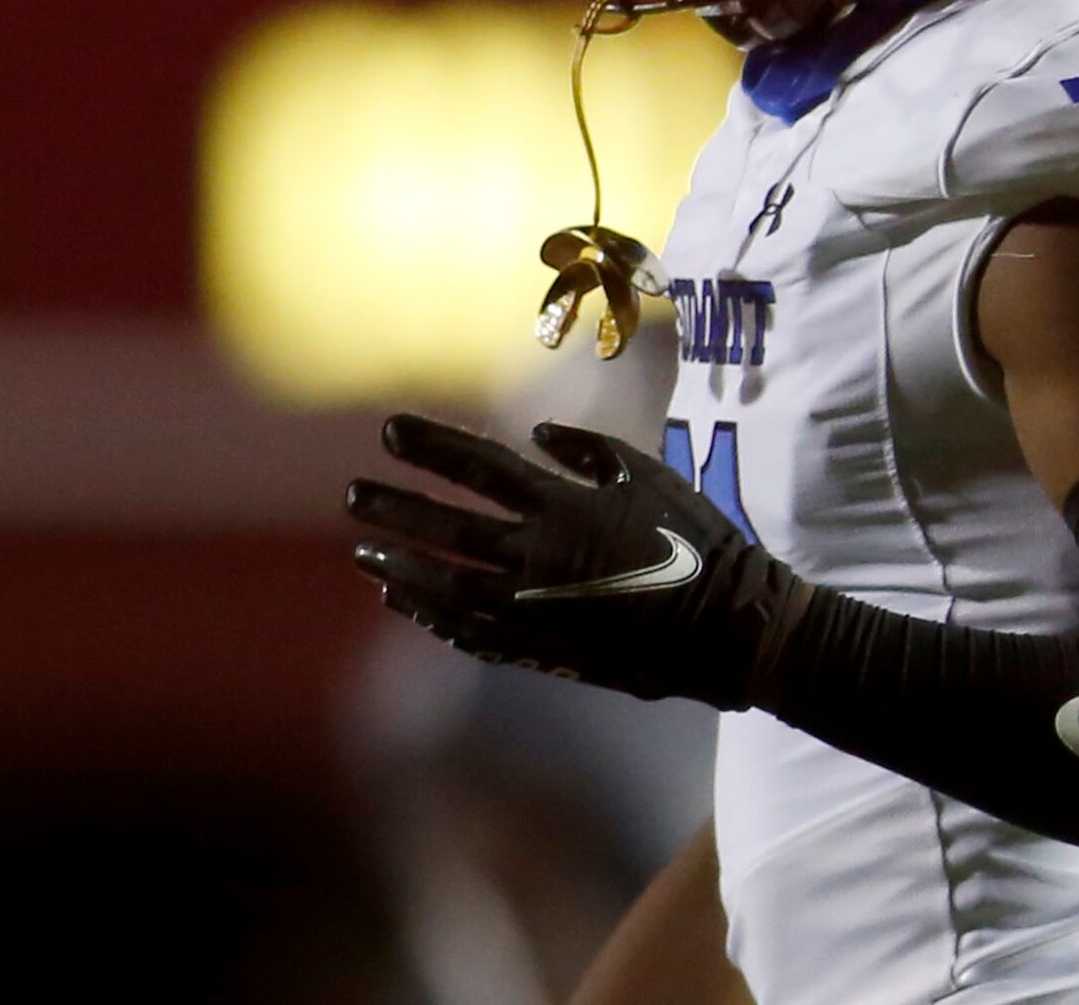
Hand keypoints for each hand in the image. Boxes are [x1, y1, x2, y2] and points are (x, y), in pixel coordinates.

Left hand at [347, 413, 797, 707]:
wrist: (725, 625)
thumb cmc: (695, 538)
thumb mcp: (650, 473)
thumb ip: (590, 449)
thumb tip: (539, 433)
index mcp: (565, 507)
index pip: (481, 467)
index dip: (433, 446)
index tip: (389, 431)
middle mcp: (538, 557)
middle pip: (447, 528)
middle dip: (395, 509)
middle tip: (353, 496)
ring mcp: (534, 608)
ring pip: (447, 587)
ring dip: (402, 567)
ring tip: (365, 553)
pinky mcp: (541, 647)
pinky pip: (471, 632)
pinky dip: (433, 616)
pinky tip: (409, 602)